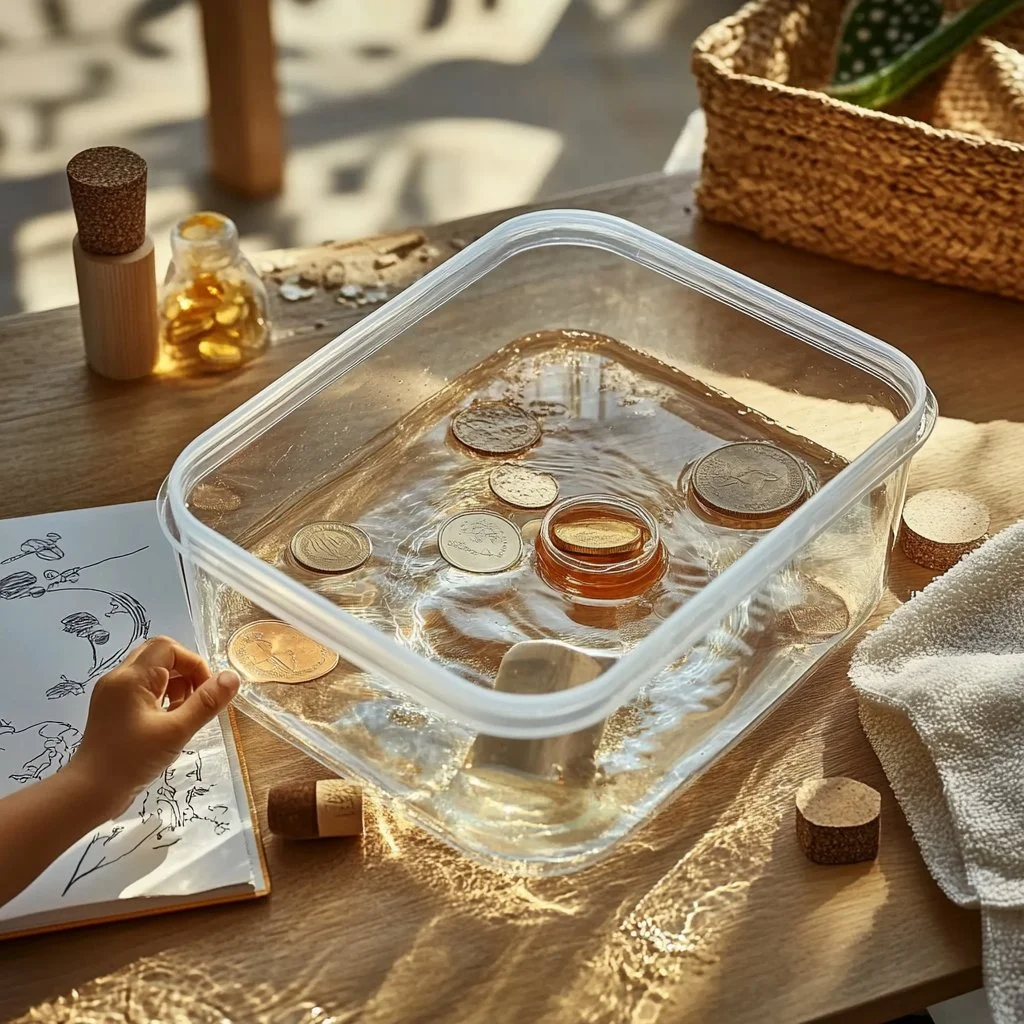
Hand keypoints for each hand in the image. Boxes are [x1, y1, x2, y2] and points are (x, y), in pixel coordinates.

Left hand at [66, 637, 239, 819]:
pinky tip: (168, 721)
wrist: (89, 792)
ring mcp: (113, 693)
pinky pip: (142, 689)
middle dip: (185, 672)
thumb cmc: (131, 760)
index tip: (206, 691)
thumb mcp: (175, 732)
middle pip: (160, 655)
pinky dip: (162, 696)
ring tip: (184, 713)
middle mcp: (119, 678)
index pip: (169, 648)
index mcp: (131, 678)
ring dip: (175, 684)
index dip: (194, 664)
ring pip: (152, 671)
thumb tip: (232, 677)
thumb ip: (206, 703)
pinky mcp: (112, 708)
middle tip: (197, 699)